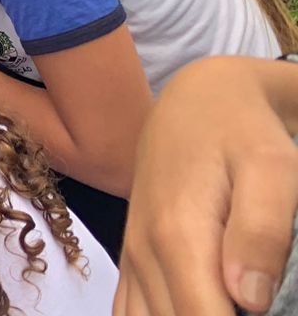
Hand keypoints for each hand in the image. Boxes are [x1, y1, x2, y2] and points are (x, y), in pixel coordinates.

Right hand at [117, 58, 297, 315]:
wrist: (196, 103)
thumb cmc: (243, 134)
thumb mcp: (272, 169)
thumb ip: (261, 231)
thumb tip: (249, 300)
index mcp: (178, 235)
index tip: (256, 311)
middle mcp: (145, 252)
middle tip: (248, 303)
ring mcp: (133, 256)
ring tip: (218, 304)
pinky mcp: (131, 258)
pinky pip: (125, 312)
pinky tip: (184, 308)